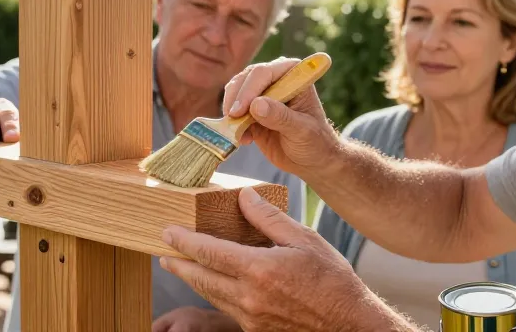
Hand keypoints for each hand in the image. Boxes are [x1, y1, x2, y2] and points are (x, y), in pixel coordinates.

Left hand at [159, 187, 409, 331]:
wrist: (350, 325)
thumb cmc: (333, 281)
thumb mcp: (305, 240)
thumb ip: (269, 218)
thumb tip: (244, 197)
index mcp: (259, 270)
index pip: (209, 252)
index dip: (184, 241)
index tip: (168, 232)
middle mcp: (249, 297)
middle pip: (201, 278)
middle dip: (179, 264)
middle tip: (164, 254)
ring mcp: (251, 318)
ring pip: (212, 295)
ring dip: (194, 280)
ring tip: (183, 267)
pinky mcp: (256, 331)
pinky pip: (227, 309)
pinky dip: (216, 294)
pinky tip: (216, 285)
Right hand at [221, 58, 340, 176]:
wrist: (312, 160)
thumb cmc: (315, 142)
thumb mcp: (302, 130)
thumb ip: (280, 117)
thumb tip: (256, 105)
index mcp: (293, 75)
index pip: (264, 73)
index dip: (249, 89)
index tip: (239, 111)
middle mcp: (276, 78)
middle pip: (246, 78)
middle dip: (236, 99)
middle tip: (233, 120)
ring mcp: (262, 93)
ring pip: (235, 92)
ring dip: (232, 111)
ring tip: (240, 133)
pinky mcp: (251, 110)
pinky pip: (234, 111)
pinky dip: (232, 124)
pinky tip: (244, 139)